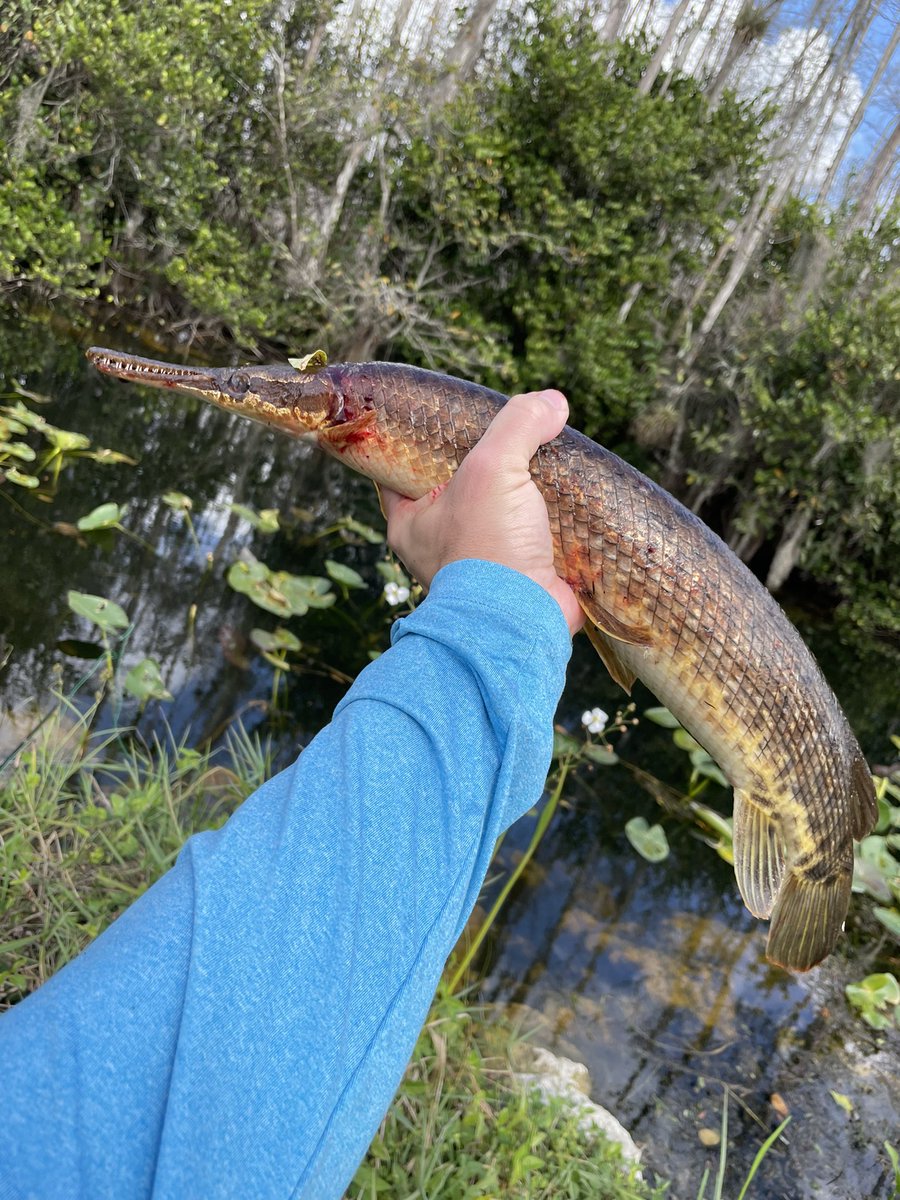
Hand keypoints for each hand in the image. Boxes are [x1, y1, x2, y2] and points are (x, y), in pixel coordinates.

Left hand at [380, 390, 584, 636]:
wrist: (523, 622)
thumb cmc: (487, 548)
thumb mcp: (492, 469)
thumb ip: (517, 426)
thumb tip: (552, 402)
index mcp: (412, 519)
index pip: (404, 467)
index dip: (424, 438)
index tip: (448, 414)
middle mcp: (441, 541)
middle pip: (462, 484)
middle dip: (489, 461)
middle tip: (512, 431)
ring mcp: (482, 561)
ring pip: (502, 509)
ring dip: (527, 490)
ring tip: (551, 456)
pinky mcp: (522, 574)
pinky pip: (535, 535)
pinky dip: (552, 518)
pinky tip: (572, 494)